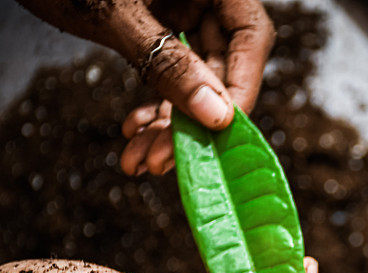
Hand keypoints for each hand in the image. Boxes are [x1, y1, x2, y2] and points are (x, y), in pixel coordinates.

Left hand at [16, 0, 274, 174]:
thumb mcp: (115, 15)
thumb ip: (169, 63)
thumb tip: (217, 115)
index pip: (249, 37)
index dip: (241, 88)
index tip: (220, 131)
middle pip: (220, 67)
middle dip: (191, 121)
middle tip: (164, 160)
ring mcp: (180, 11)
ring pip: (193, 80)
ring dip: (168, 125)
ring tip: (142, 160)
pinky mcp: (157, 29)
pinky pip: (167, 74)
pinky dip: (152, 106)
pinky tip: (134, 130)